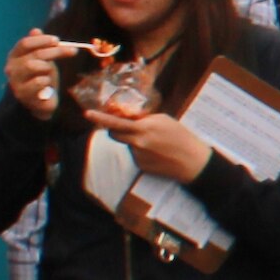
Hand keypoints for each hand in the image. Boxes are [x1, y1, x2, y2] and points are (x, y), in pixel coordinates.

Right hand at [5, 28, 76, 119]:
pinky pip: (39, 82)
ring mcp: (16, 82)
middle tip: (72, 50)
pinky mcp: (23, 95)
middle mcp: (11, 69)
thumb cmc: (41, 77)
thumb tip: (36, 30)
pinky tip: (48, 86)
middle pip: (34, 54)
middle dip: (55, 51)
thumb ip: (39, 45)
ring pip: (34, 66)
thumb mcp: (42, 59)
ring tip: (51, 73)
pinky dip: (47, 82)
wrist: (41, 102)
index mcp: (14, 57)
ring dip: (48, 68)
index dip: (41, 40)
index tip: (57, 40)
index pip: (24, 44)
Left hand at [93, 97, 212, 182]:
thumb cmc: (181, 137)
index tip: (87, 114)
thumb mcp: (164, 120)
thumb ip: (144, 119)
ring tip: (154, 144)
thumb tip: (129, 118)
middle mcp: (138, 142)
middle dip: (115, 129)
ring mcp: (138, 156)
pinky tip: (156, 153)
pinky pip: (135, 155)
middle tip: (126, 127)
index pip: (116, 122)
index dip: (100, 118)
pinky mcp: (141, 166)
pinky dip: (141, 152)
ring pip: (127, 144)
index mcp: (144, 128)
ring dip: (134, 141)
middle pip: (114, 134)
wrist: (192, 162)